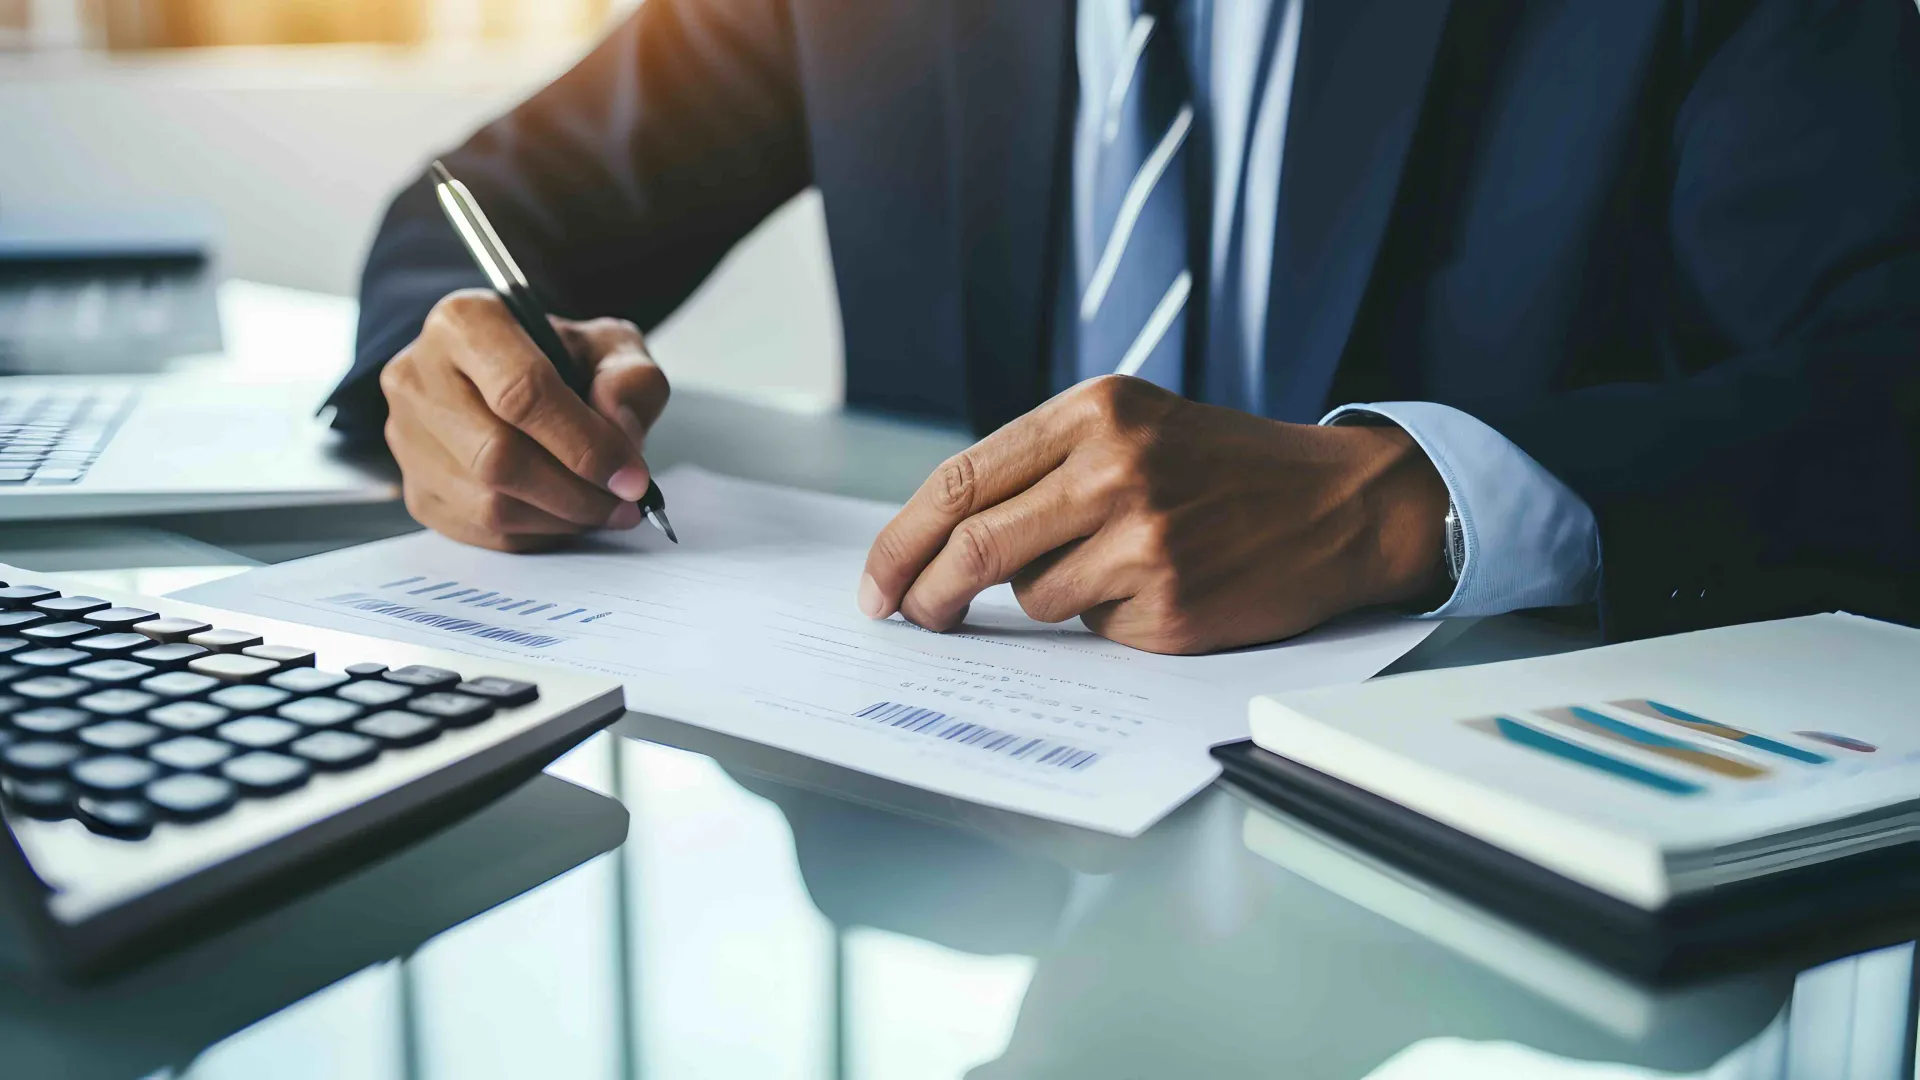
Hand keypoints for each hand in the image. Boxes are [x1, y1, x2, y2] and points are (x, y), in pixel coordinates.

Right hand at [380, 289, 669, 551]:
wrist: (509, 374)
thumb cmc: (560, 357)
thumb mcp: (609, 346)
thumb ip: (628, 380)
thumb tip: (619, 434)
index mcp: (465, 322)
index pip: (522, 393)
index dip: (585, 445)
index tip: (632, 477)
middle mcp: (419, 376)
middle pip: (497, 457)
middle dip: (574, 493)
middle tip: (624, 504)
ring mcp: (407, 436)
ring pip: (486, 503)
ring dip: (559, 519)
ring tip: (603, 509)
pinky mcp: (415, 487)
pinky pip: (479, 530)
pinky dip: (535, 534)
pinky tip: (566, 516)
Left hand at [857, 376, 1447, 653]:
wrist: (1338, 503)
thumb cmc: (1221, 467)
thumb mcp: (1132, 425)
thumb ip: (1041, 465)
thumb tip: (936, 539)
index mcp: (1092, 412)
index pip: (959, 481)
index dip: (900, 541)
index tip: (875, 584)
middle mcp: (1115, 467)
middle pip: (974, 546)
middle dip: (927, 593)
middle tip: (911, 618)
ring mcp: (1145, 539)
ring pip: (1033, 597)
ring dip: (1053, 595)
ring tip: (1121, 564)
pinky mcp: (1172, 604)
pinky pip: (1094, 629)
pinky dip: (1109, 619)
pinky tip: (1162, 588)